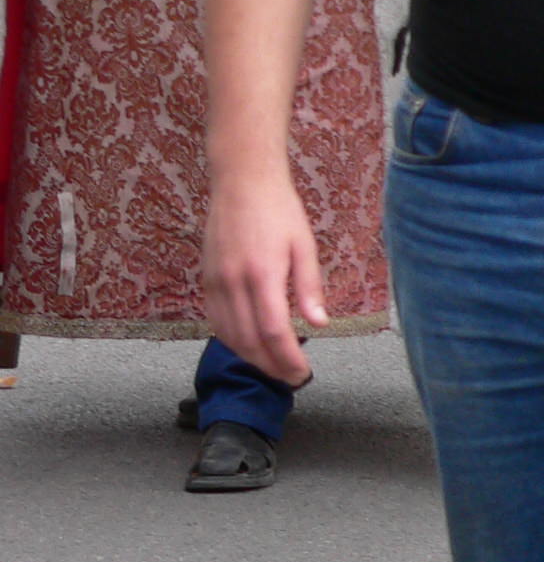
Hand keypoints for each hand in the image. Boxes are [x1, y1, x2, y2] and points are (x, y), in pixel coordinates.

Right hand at [201, 164, 327, 385]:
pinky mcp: (206, 279)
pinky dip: (232, 340)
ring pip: (228, 335)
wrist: (241, 183)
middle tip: (292, 378)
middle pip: (249, 340)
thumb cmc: (280, 211)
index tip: (302, 373)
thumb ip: (309, 287)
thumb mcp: (305, 245)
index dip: (287, 358)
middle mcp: (234, 282)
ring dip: (250, 358)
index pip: (274, 331)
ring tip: (274, 368)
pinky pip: (216, 321)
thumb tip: (319, 323)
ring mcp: (216, 282)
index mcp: (263, 274)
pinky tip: (249, 346)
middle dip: (271, 366)